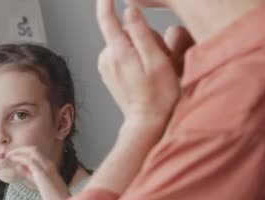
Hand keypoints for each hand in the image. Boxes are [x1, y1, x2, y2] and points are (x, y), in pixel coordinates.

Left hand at [6, 147, 70, 199]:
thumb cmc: (53, 198)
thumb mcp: (39, 184)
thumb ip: (29, 175)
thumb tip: (19, 167)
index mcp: (50, 166)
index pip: (36, 153)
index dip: (24, 152)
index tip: (14, 155)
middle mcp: (49, 164)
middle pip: (34, 149)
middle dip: (20, 149)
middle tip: (9, 154)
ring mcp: (46, 167)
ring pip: (31, 152)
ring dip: (18, 152)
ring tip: (8, 155)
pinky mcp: (42, 173)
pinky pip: (29, 161)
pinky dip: (19, 158)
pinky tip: (12, 160)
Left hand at [96, 0, 188, 127]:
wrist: (147, 122)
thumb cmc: (158, 95)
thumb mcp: (157, 61)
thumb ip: (142, 34)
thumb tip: (129, 12)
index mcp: (118, 52)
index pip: (106, 19)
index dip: (106, 2)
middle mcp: (107, 57)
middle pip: (124, 30)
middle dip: (141, 35)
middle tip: (157, 55)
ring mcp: (106, 66)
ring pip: (124, 42)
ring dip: (139, 48)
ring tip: (151, 67)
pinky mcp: (109, 73)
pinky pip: (122, 54)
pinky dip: (134, 57)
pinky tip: (143, 72)